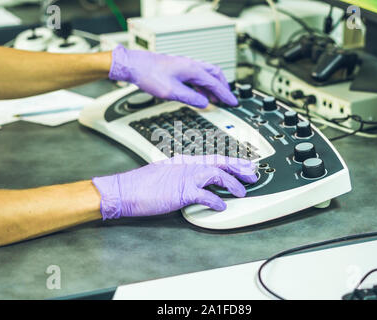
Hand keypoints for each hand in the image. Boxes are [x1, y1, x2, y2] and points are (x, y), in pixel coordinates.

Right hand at [92, 155, 256, 219]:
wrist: (124, 190)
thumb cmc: (141, 184)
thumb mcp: (165, 173)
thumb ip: (182, 174)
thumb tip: (194, 182)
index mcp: (184, 160)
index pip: (213, 157)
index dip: (231, 160)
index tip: (243, 164)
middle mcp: (187, 165)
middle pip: (220, 162)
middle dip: (240, 167)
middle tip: (253, 174)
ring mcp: (185, 177)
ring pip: (218, 175)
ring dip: (233, 184)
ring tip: (242, 192)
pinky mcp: (182, 192)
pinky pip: (206, 196)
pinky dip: (217, 201)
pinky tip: (222, 206)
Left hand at [108, 45, 237, 108]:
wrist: (133, 65)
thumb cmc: (149, 75)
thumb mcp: (172, 92)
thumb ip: (190, 98)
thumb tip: (204, 103)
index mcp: (192, 69)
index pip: (215, 83)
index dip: (226, 94)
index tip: (233, 102)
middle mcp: (190, 64)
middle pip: (215, 74)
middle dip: (223, 87)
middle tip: (228, 98)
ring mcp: (184, 64)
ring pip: (206, 73)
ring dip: (213, 86)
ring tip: (215, 98)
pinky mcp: (177, 67)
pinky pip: (197, 75)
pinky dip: (202, 84)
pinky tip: (199, 92)